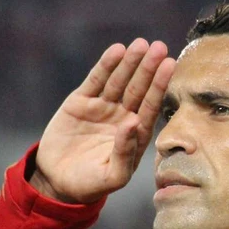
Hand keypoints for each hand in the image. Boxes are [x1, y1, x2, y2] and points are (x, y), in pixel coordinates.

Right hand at [31, 39, 175, 203]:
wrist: (58, 182)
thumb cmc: (91, 184)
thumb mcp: (113, 176)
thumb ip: (126, 152)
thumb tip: (135, 122)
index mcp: (135, 135)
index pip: (151, 106)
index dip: (160, 86)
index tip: (170, 65)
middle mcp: (122, 117)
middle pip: (138, 89)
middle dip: (148, 69)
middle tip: (159, 47)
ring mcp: (103, 108)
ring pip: (119, 81)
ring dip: (130, 63)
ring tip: (140, 44)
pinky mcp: (81, 102)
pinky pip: (96, 80)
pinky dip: (106, 66)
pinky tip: (117, 51)